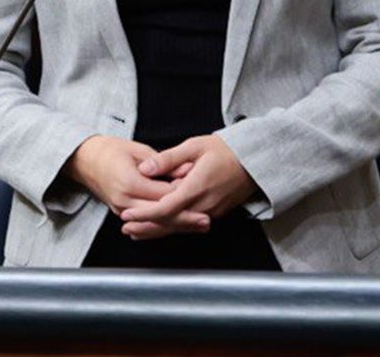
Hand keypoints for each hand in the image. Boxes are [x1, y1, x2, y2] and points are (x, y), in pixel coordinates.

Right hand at [64, 135, 209, 234]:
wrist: (85, 160)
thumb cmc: (110, 150)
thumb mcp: (138, 150)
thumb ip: (162, 163)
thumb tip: (185, 171)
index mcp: (130, 183)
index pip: (162, 196)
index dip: (183, 198)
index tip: (202, 199)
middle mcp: (125, 201)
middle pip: (161, 215)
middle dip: (185, 219)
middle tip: (206, 220)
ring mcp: (122, 210)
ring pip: (154, 223)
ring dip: (177, 225)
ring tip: (199, 225)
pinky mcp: (122, 212)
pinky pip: (146, 222)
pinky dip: (163, 224)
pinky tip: (179, 226)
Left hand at [120, 135, 256, 239]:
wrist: (254, 161)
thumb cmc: (225, 150)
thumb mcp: (195, 146)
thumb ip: (168, 159)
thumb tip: (145, 168)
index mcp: (197, 187)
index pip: (166, 208)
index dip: (144, 214)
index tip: (127, 214)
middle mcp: (204, 205)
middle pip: (170, 223)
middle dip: (146, 227)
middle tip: (124, 227)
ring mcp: (210, 212)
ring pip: (179, 228)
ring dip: (156, 231)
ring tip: (134, 232)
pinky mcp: (214, 214)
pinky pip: (188, 226)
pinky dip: (171, 228)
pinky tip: (158, 228)